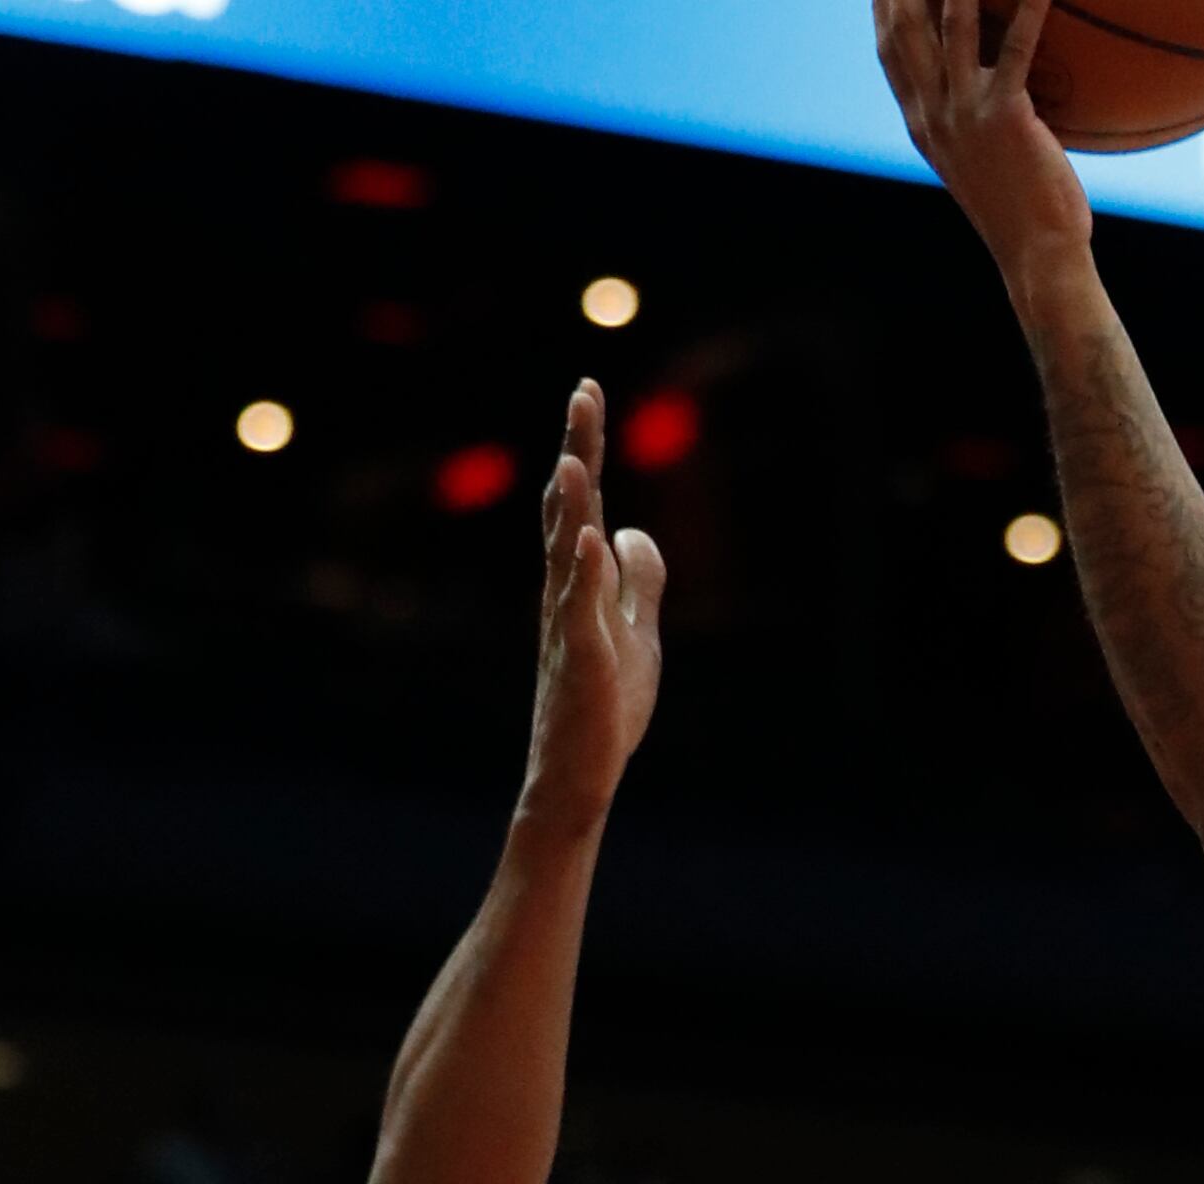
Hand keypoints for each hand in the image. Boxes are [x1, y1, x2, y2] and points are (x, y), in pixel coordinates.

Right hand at [524, 382, 668, 819]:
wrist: (581, 773)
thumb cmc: (604, 705)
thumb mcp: (638, 631)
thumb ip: (638, 580)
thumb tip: (634, 531)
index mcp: (580, 581)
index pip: (583, 501)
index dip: (586, 447)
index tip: (588, 390)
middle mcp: (566, 592)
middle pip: (568, 510)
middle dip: (578, 452)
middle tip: (583, 393)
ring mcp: (568, 625)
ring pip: (565, 553)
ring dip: (572, 504)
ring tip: (577, 458)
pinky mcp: (580, 662)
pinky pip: (580, 612)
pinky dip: (584, 575)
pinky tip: (590, 540)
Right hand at [875, 0, 1092, 261]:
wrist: (1036, 254)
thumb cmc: (1021, 211)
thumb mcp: (981, 162)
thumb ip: (971, 122)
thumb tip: (986, 88)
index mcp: (922, 124)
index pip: (889, 53)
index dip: (882, 9)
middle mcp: (933, 114)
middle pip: (904, 29)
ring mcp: (964, 114)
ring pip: (950, 28)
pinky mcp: (1004, 117)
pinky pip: (1013, 50)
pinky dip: (1025, 11)